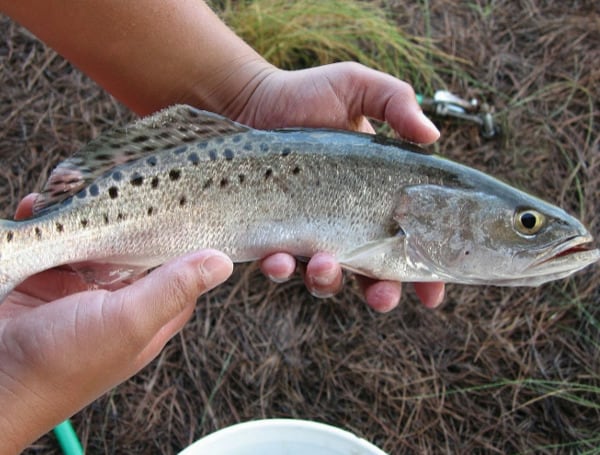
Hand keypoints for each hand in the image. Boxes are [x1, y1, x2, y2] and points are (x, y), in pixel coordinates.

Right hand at [0, 196, 232, 452]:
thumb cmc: (61, 363)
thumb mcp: (127, 322)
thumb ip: (173, 290)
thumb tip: (223, 262)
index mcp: (150, 313)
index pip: (183, 269)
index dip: (187, 239)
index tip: (186, 203)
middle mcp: (121, 299)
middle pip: (138, 246)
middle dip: (129, 217)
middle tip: (122, 182)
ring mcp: (83, 288)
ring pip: (96, 239)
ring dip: (84, 215)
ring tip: (72, 189)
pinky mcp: (47, 280)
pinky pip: (56, 241)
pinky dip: (48, 222)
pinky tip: (39, 207)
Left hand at [233, 63, 444, 310]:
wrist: (253, 102)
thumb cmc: (308, 94)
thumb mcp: (358, 88)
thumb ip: (396, 104)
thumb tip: (432, 135)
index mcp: (377, 196)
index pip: (410, 242)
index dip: (426, 273)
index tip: (433, 294)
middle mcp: (347, 221)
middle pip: (373, 275)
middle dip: (381, 293)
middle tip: (382, 294)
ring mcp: (310, 232)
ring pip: (326, 278)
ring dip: (328, 282)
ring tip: (323, 264)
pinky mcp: (275, 234)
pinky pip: (280, 265)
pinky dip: (281, 269)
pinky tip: (278, 257)